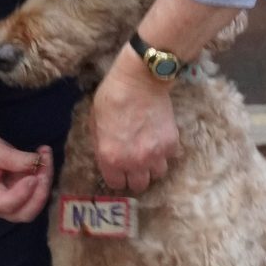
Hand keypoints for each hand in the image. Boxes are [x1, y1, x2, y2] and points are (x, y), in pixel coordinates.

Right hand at [0, 131, 53, 222]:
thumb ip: (13, 158)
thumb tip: (37, 162)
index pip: (7, 205)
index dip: (23, 194)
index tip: (33, 176)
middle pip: (25, 213)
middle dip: (40, 191)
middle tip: (44, 165)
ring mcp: (12, 201)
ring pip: (36, 202)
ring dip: (46, 180)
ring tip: (45, 154)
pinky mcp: (22, 193)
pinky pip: (39, 191)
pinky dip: (45, 175)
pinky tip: (44, 155)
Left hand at [91, 57, 178, 193]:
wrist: (140, 80)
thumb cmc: (112, 97)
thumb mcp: (94, 123)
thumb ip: (102, 146)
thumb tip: (108, 157)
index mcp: (110, 158)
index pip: (117, 184)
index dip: (118, 177)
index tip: (120, 170)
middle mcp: (134, 162)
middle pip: (139, 185)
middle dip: (136, 176)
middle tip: (135, 163)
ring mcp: (155, 154)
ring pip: (158, 174)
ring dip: (153, 166)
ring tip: (149, 153)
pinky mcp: (171, 144)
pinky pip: (170, 158)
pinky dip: (165, 153)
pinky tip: (159, 140)